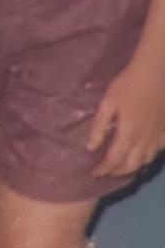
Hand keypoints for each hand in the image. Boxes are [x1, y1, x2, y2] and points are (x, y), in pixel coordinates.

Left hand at [88, 55, 164, 175]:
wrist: (155, 73)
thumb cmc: (128, 85)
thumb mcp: (108, 102)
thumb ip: (99, 126)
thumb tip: (90, 147)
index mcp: (128, 134)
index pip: (114, 160)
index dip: (103, 169)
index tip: (94, 173)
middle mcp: (144, 141)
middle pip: (131, 166)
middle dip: (117, 171)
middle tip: (106, 170)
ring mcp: (158, 138)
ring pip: (145, 161)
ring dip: (132, 167)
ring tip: (121, 165)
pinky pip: (157, 152)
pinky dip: (147, 158)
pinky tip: (141, 154)